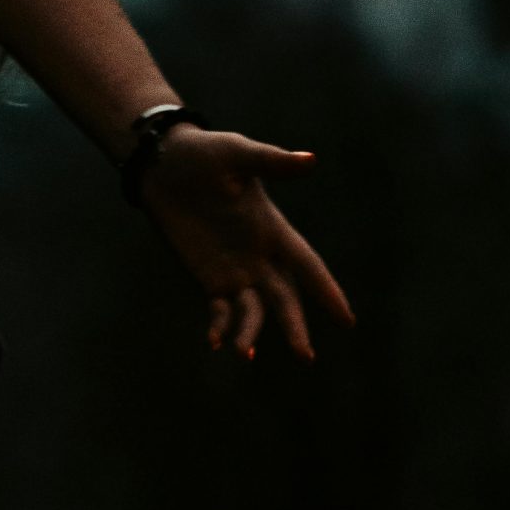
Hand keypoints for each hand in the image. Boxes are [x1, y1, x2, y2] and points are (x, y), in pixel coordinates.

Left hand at [137, 124, 356, 360]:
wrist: (162, 162)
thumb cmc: (204, 152)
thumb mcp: (237, 154)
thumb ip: (271, 162)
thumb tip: (311, 160)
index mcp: (272, 227)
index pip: (306, 264)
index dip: (326, 290)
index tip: (347, 321)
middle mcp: (259, 255)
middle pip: (284, 297)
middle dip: (294, 325)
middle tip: (305, 356)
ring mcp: (235, 269)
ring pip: (253, 311)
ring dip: (251, 333)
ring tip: (243, 353)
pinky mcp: (209, 277)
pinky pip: (221, 310)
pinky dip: (221, 327)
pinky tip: (215, 341)